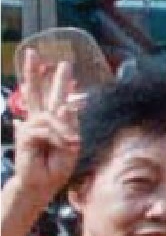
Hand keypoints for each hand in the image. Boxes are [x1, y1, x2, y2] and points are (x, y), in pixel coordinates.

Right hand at [11, 59, 81, 200]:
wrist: (42, 183)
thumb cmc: (57, 165)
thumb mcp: (71, 144)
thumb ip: (69, 125)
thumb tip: (66, 106)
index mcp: (52, 122)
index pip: (55, 99)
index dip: (60, 84)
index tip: (64, 68)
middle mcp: (40, 120)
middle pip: (37, 92)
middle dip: (36, 72)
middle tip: (33, 52)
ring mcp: (30, 126)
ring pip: (48, 113)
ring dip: (64, 130)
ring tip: (70, 144)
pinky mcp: (25, 134)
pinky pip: (46, 128)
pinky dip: (57, 137)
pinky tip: (62, 145)